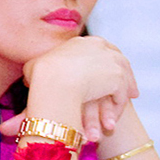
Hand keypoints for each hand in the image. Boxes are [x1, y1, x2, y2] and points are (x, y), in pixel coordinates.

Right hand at [20, 35, 137, 141]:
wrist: (53, 80)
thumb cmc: (41, 74)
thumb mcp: (36, 65)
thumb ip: (41, 66)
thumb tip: (32, 71)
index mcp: (84, 41)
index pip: (101, 48)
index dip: (104, 61)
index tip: (106, 72)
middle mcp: (101, 47)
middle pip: (118, 60)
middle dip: (124, 74)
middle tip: (127, 87)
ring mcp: (112, 61)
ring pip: (124, 77)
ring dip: (124, 92)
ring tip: (126, 102)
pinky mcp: (118, 78)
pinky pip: (121, 95)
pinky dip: (118, 107)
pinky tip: (113, 118)